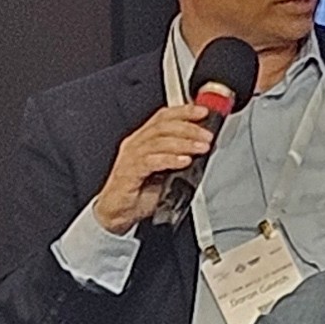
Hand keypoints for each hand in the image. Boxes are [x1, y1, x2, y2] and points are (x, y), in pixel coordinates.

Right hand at [91, 102, 220, 233]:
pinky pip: (150, 161)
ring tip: (200, 148)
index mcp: (143, 139)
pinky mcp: (129, 173)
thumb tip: (203, 147)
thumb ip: (179, 155)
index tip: (203, 112)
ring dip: (184, 143)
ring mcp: (131, 158)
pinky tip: (184, 161)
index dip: (184, 111)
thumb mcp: (165, 169)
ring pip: (158, 142)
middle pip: (162, 126)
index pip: (163, 117)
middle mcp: (135, 144)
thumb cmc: (140, 191)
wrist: (117, 212)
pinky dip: (170, 159)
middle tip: (206, 135)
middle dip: (189, 128)